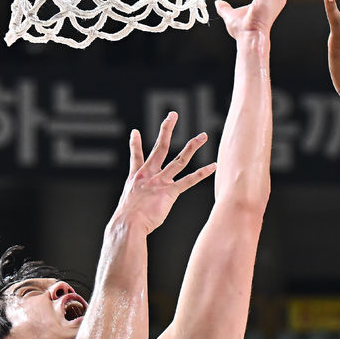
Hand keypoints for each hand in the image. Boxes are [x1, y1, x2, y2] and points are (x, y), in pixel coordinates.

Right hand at [114, 112, 215, 234]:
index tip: (135, 132)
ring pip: (180, 159)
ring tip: (203, 136)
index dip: (135, 144)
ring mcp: (160, 181)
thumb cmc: (127, 221)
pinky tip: (213, 167)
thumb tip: (135, 216)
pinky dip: (202, 173)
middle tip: (173, 115)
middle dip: (167, 129)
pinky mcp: (170, 192)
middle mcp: (149, 175)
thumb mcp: (129, 207)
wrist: (128, 224)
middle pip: (160, 146)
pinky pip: (189, 180)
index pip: (136, 157)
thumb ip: (136, 204)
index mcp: (136, 177)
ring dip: (192, 146)